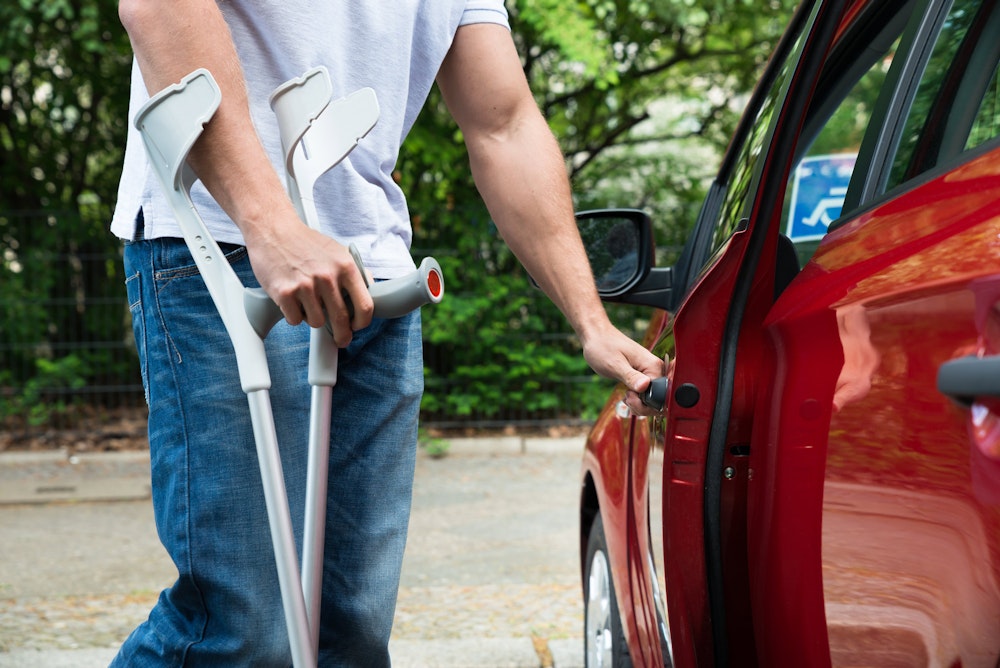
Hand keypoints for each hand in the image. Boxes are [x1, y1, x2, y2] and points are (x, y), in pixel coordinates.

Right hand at [245, 218, 372, 345]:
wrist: (273, 230)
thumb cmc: (305, 242)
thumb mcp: (338, 251)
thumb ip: (354, 272)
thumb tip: (370, 290)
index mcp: (345, 266)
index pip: (365, 306)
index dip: (362, 323)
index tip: (357, 327)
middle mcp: (327, 277)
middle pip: (341, 320)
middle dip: (342, 335)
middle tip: (340, 338)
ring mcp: (305, 286)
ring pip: (317, 322)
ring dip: (313, 318)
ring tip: (307, 302)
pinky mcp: (284, 293)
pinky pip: (295, 320)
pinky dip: (294, 315)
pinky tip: (293, 301)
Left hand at [582, 325, 666, 416]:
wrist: (596, 336)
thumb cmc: (603, 346)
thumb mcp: (615, 365)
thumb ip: (631, 377)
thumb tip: (645, 386)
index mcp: (653, 365)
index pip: (661, 395)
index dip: (646, 403)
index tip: (629, 398)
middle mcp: (655, 368)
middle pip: (659, 399)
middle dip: (643, 406)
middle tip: (626, 399)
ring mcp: (649, 372)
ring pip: (653, 398)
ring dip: (640, 403)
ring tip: (626, 397)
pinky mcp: (643, 375)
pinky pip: (646, 393)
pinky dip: (638, 399)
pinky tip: (628, 395)